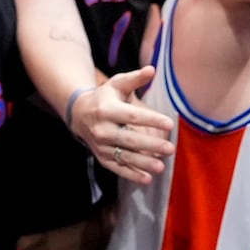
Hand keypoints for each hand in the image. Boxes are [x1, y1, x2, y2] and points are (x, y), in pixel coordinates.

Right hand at [68, 67, 175, 183]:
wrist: (79, 113)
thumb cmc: (105, 97)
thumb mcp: (117, 84)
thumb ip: (135, 78)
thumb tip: (152, 69)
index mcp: (107, 110)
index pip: (132, 116)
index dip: (151, 119)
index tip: (169, 123)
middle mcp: (102, 129)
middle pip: (129, 139)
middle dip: (150, 145)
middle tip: (170, 149)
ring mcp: (101, 146)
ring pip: (124, 156)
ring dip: (143, 163)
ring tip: (161, 167)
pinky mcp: (102, 158)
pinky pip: (118, 168)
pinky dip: (132, 175)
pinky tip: (147, 179)